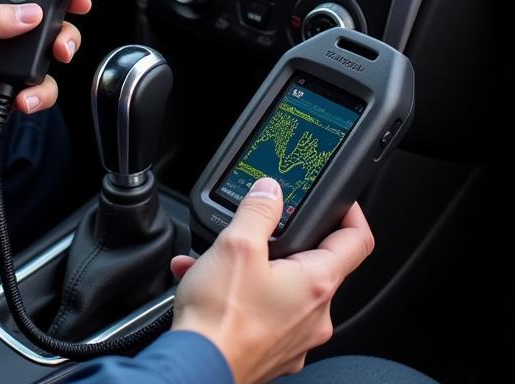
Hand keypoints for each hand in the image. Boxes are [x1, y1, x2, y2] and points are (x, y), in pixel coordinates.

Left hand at [0, 0, 90, 160]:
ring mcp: (1, 64)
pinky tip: (21, 103)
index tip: (76, 1)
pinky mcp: (4, 93)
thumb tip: (31, 13)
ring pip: (45, 61)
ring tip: (33, 82)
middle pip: (45, 26)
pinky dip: (37, 97)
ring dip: (49, 72)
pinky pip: (36, 91)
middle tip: (61, 47)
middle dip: (61, 36)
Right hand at [170, 178, 374, 383]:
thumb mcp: (236, 245)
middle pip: (315, 264)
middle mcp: (316, 315)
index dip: (351, 213)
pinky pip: (266, 312)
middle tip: (255, 231)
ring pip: (284, 288)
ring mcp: (298, 337)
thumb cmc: (221, 317)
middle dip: (281, 242)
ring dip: (252, 268)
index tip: (340, 201)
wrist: (198, 368)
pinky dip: (242, 294)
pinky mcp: (276, 352)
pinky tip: (208, 285)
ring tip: (214, 261)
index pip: (357, 241)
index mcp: (317, 284)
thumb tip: (271, 190)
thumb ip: (258, 211)